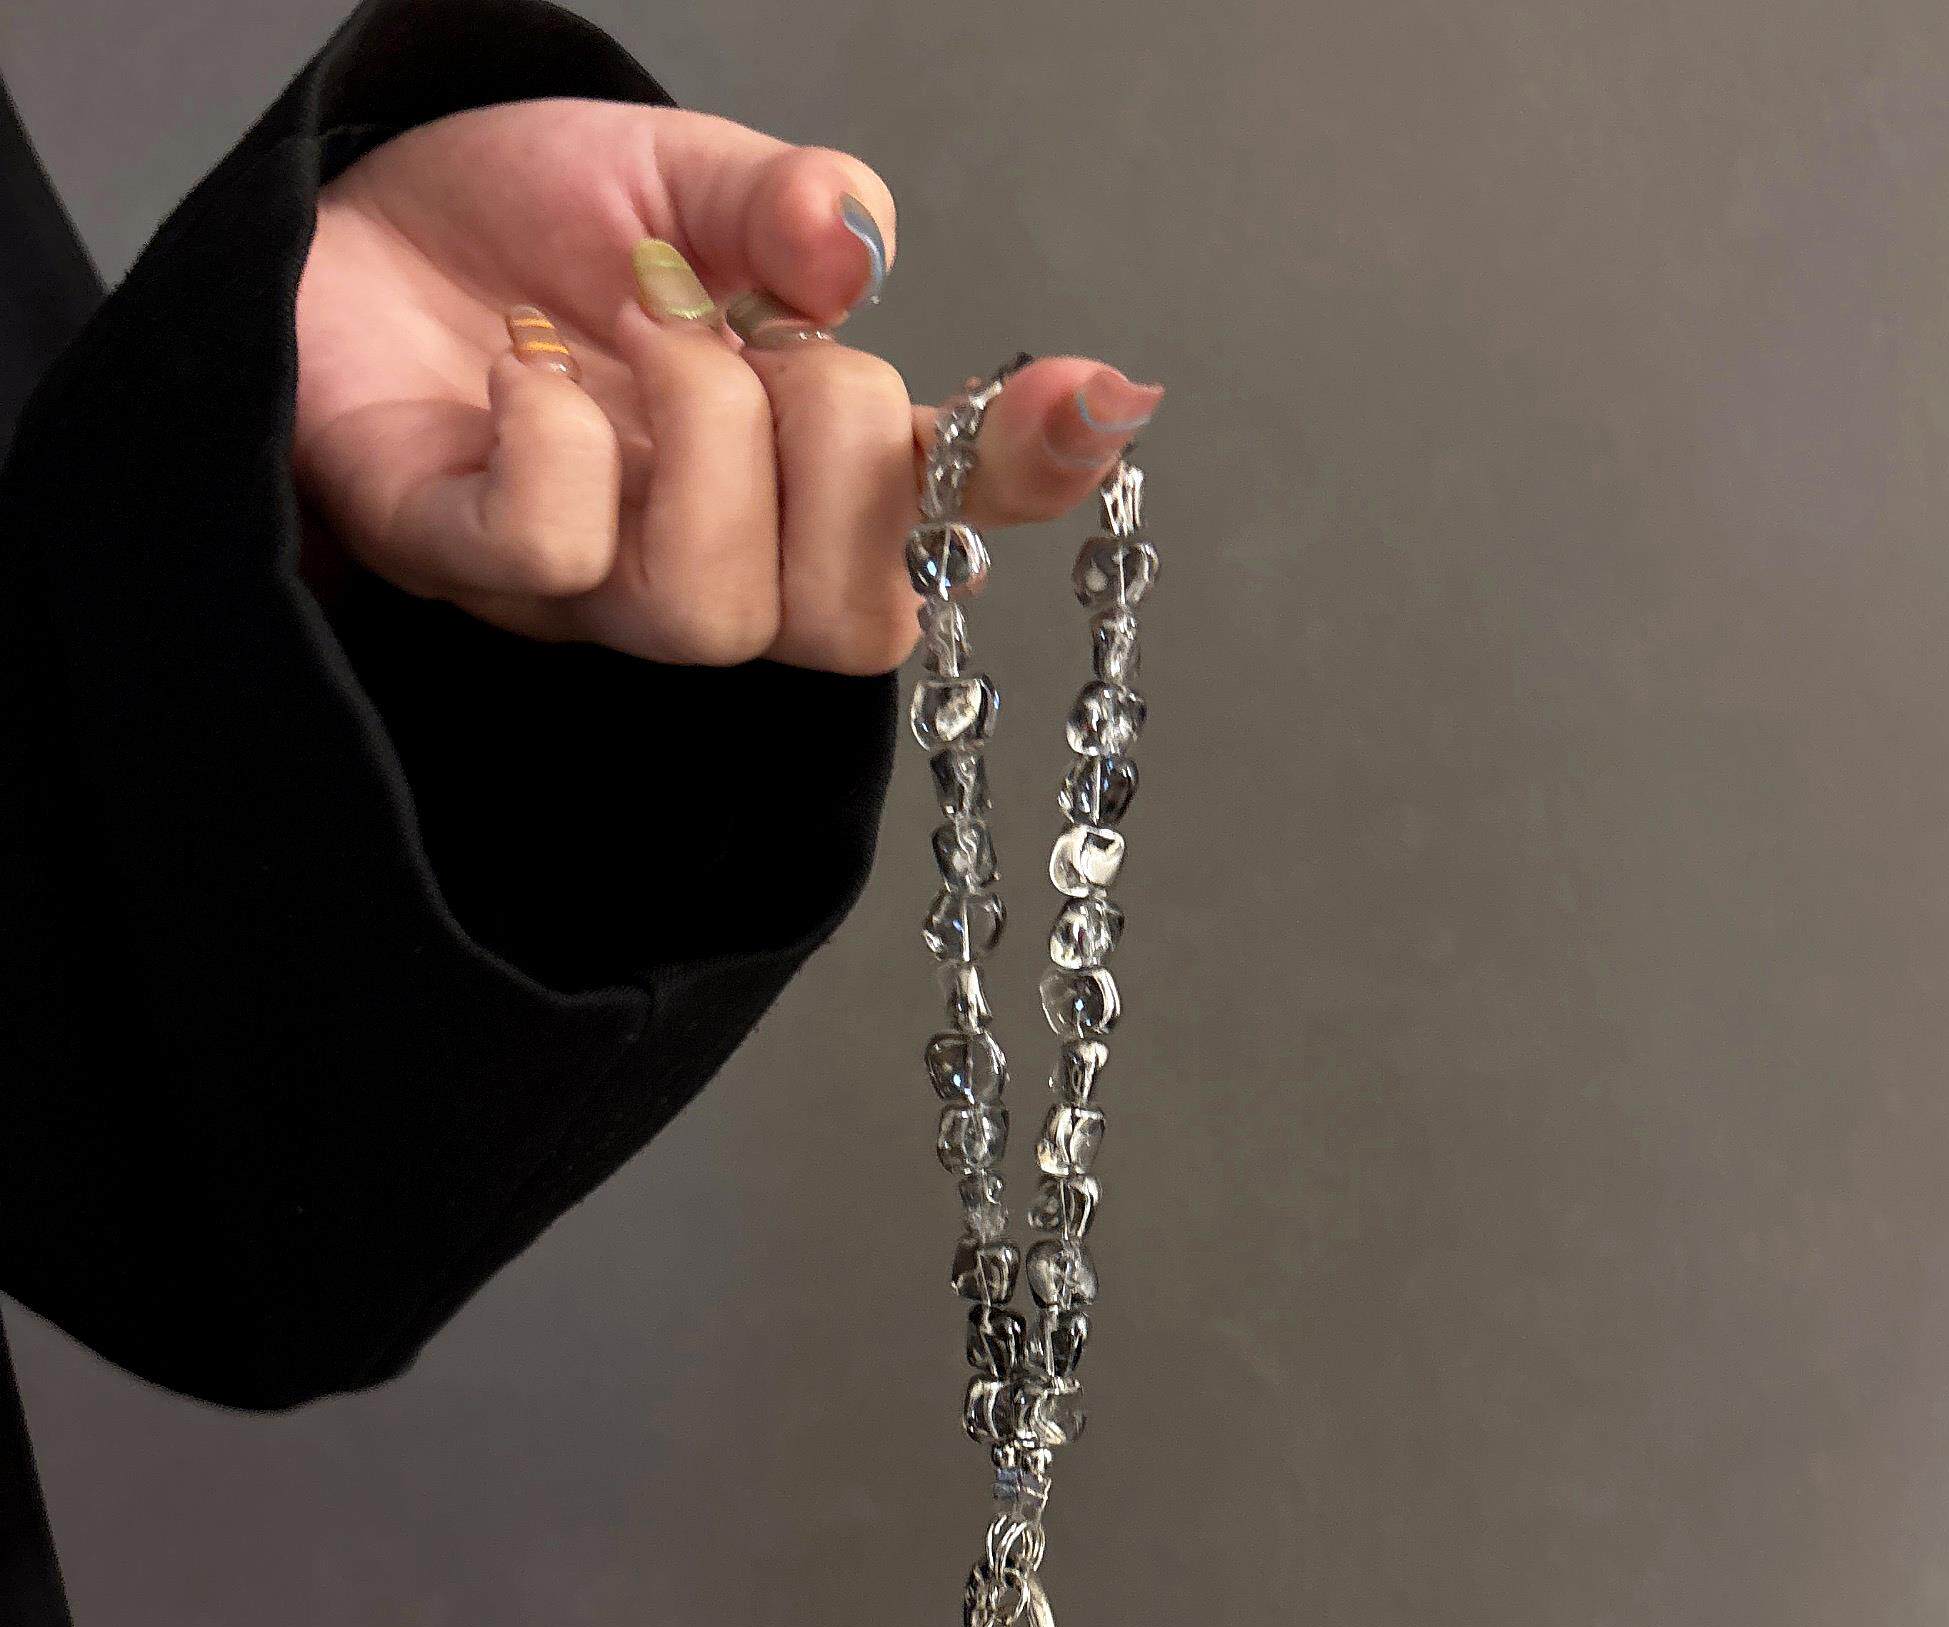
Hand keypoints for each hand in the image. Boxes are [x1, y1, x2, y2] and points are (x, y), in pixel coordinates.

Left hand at [293, 98, 1163, 668]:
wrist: (349, 225)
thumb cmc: (526, 227)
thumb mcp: (680, 178)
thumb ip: (782, 208)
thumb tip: (857, 257)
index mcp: (800, 474)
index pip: (949, 519)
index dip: (1030, 475)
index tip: (1096, 394)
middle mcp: (718, 558)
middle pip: (854, 622)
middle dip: (832, 448)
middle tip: (741, 333)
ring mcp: (595, 588)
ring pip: (715, 615)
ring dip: (696, 438)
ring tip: (625, 343)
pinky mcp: (466, 567)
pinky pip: (562, 557)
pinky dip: (558, 445)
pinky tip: (518, 377)